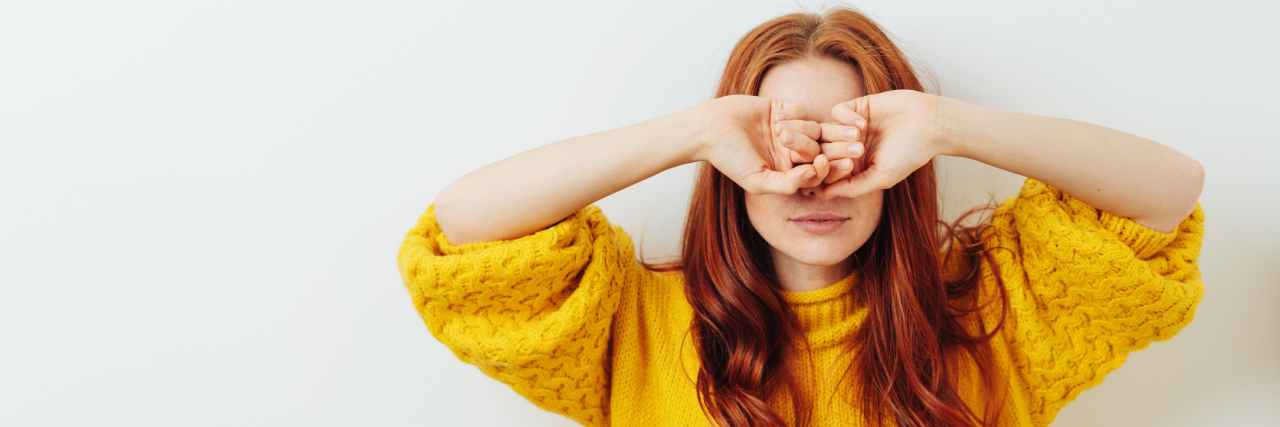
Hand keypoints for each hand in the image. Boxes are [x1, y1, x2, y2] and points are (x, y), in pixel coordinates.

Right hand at [696, 95, 830, 193]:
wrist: (710, 129)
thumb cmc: (730, 159)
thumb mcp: (756, 181)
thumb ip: (785, 184)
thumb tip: (812, 176)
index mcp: (787, 171)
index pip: (816, 173)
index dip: (826, 169)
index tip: (822, 162)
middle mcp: (791, 152)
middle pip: (819, 150)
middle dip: (813, 146)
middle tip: (793, 140)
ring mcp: (788, 130)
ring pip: (814, 129)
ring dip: (800, 129)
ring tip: (778, 129)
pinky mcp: (782, 110)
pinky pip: (802, 111)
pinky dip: (794, 114)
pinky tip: (776, 117)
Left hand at [820, 90, 945, 198]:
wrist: (929, 124)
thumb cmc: (909, 155)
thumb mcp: (881, 177)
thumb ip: (852, 188)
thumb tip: (823, 194)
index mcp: (853, 167)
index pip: (826, 171)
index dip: (825, 172)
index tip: (842, 168)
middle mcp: (848, 147)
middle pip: (822, 151)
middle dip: (832, 153)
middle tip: (856, 152)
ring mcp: (850, 126)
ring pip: (825, 130)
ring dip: (838, 136)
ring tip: (859, 139)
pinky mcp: (857, 107)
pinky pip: (837, 111)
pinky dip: (845, 118)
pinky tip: (863, 123)